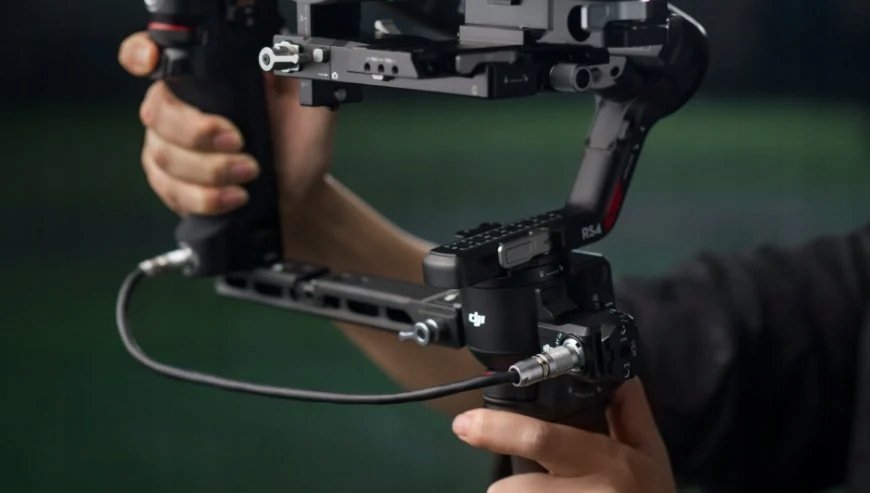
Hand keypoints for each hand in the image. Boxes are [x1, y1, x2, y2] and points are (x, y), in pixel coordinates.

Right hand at [117, 32, 336, 217]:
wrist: (300, 193)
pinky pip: (171, 190)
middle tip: (240, 144)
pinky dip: (206, 197)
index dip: (140, 54)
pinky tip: (234, 197)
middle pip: (158, 112)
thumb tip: (277, 52)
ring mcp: (168, 147)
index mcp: (204, 80)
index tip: (153, 61)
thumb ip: (292, 74)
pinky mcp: (170, 184)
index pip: (152, 54)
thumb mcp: (306, 103)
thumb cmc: (299, 145)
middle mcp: (178, 108)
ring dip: (211, 170)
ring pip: (164, 156)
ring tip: (249, 174)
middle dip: (199, 133)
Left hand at [452, 379, 674, 492]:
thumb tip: (620, 376)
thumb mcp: (651, 456)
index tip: (464, 424)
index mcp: (610, 463)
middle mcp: (592, 492)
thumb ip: (631, 415)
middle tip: (502, 488)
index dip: (498, 430)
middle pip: (514, 490)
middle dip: (501, 489)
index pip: (544, 441)